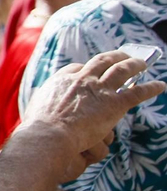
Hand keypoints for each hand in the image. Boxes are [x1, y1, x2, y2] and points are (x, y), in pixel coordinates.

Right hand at [22, 50, 165, 182]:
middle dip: (114, 57)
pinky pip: (137, 92)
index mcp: (62, 80)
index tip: (90, 72)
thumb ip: (45, 106)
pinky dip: (151, 88)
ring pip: (122, 70)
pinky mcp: (114, 103)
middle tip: (123, 55)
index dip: (86, 69)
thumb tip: (41, 114)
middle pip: (102, 61)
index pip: (77, 68)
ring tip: (143, 63)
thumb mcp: (36, 110)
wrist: (49, 135)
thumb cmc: (39, 128)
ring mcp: (99, 89)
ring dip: (135, 64)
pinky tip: (160, 86)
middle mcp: (82, 79)